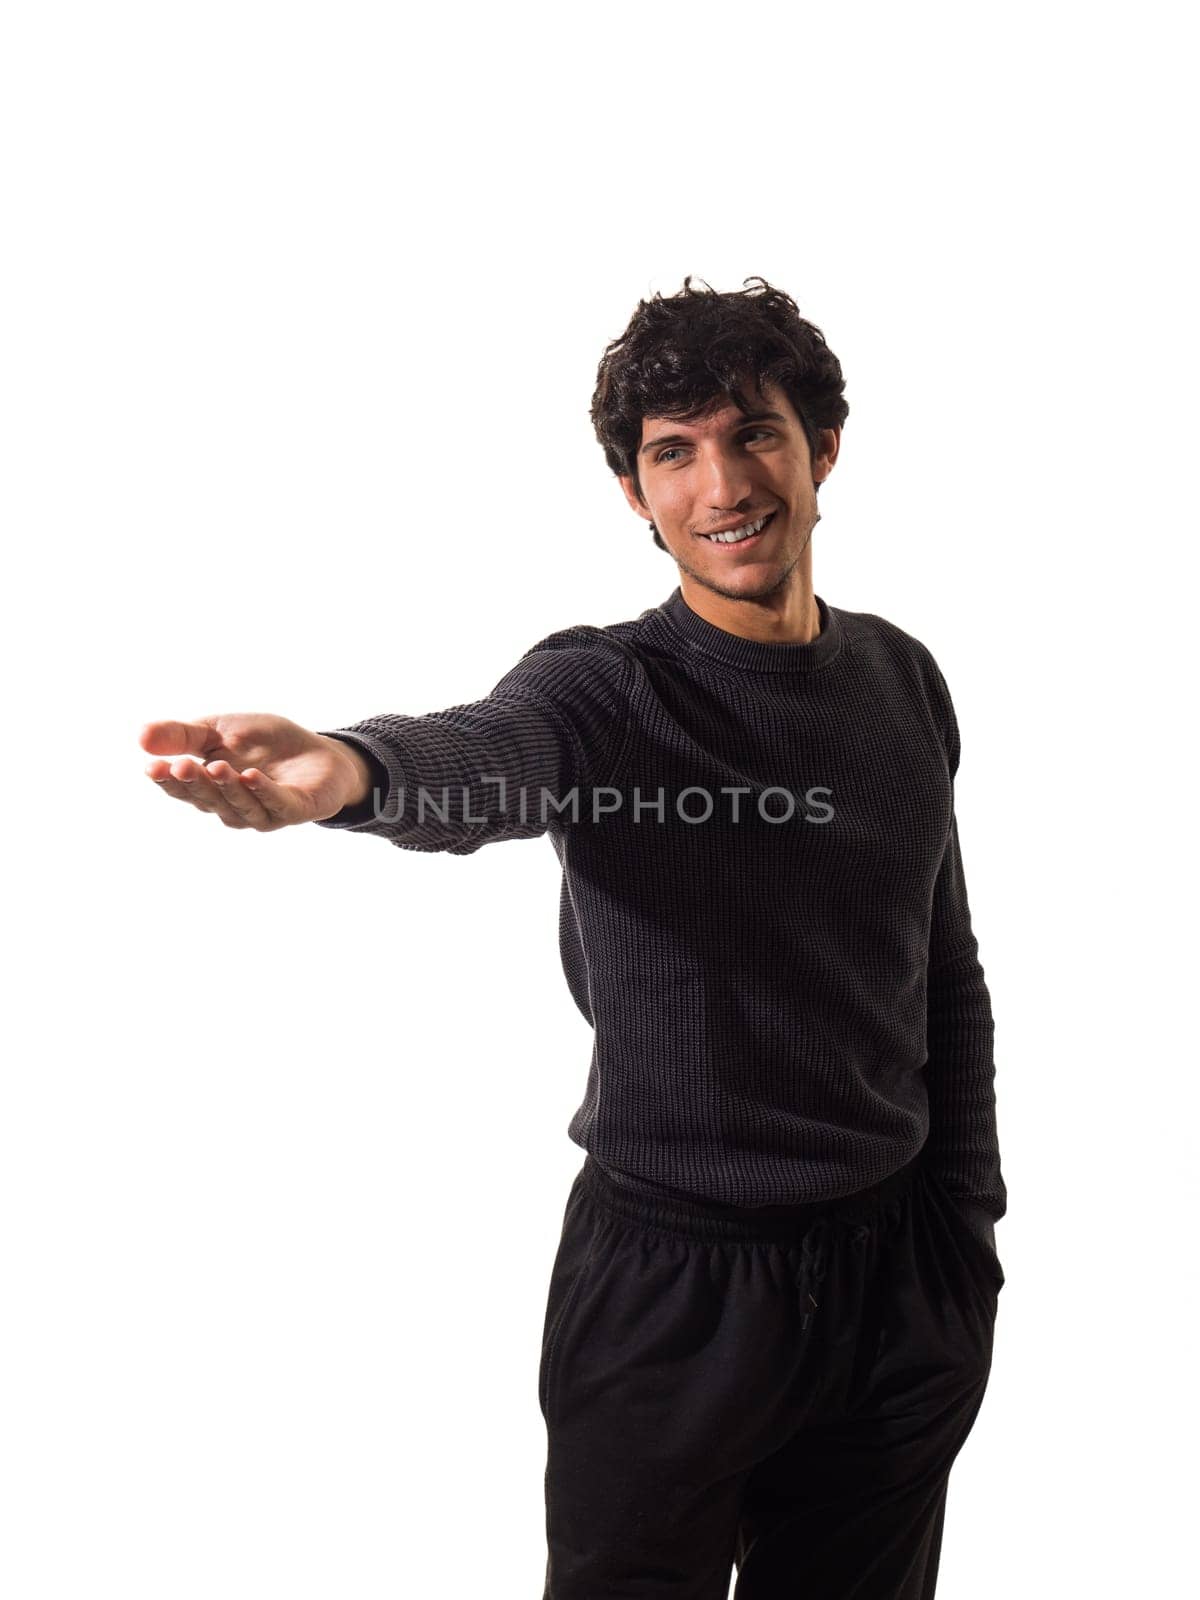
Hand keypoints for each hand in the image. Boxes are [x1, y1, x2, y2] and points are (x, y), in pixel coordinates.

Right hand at [140, 713, 369, 830]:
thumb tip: (140, 737)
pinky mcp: (294, 809)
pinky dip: (263, 791)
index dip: (167, 780)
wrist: (319, 751)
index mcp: (212, 790)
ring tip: (216, 766)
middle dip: (194, 783)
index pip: (184, 789)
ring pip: (240, 805)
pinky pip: (276, 803)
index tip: (151, 766)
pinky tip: (251, 776)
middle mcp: (234, 808)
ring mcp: (264, 812)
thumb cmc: (264, 743)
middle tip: (179, 765)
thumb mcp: (219, 730)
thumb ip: (183, 735)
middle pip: (209, 799)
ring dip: (227, 787)